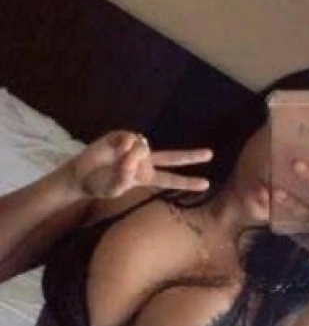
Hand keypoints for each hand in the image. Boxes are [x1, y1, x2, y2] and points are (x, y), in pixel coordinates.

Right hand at [66, 130, 212, 198]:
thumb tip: (131, 159)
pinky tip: (117, 149)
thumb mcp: (113, 188)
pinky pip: (131, 138)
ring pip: (144, 147)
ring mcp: (135, 148)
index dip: (187, 182)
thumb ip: (123, 177)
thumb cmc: (99, 186)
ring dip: (133, 155)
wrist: (81, 175)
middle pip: (173, 158)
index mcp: (147, 177)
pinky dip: (125, 144)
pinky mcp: (123, 137)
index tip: (206, 185)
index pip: (171, 180)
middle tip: (211, 155)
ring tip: (118, 161)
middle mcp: (145, 162)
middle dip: (191, 157)